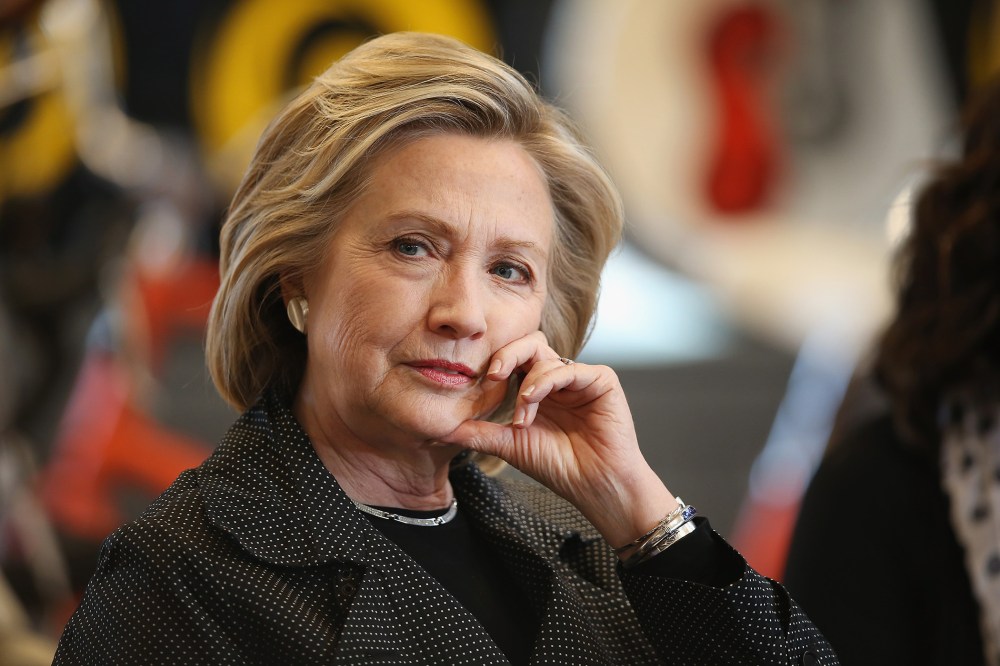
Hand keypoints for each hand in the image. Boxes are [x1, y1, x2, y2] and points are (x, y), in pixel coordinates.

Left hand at [440, 332, 676, 548]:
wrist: (594, 486)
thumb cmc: (559, 466)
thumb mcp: (510, 445)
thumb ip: (479, 431)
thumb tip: (441, 426)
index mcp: (539, 388)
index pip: (514, 359)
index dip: (496, 363)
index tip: (477, 381)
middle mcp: (559, 378)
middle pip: (529, 344)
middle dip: (506, 355)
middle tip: (491, 375)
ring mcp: (580, 377)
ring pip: (544, 356)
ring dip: (525, 385)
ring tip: (521, 417)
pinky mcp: (601, 380)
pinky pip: (568, 368)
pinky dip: (545, 382)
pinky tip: (533, 403)